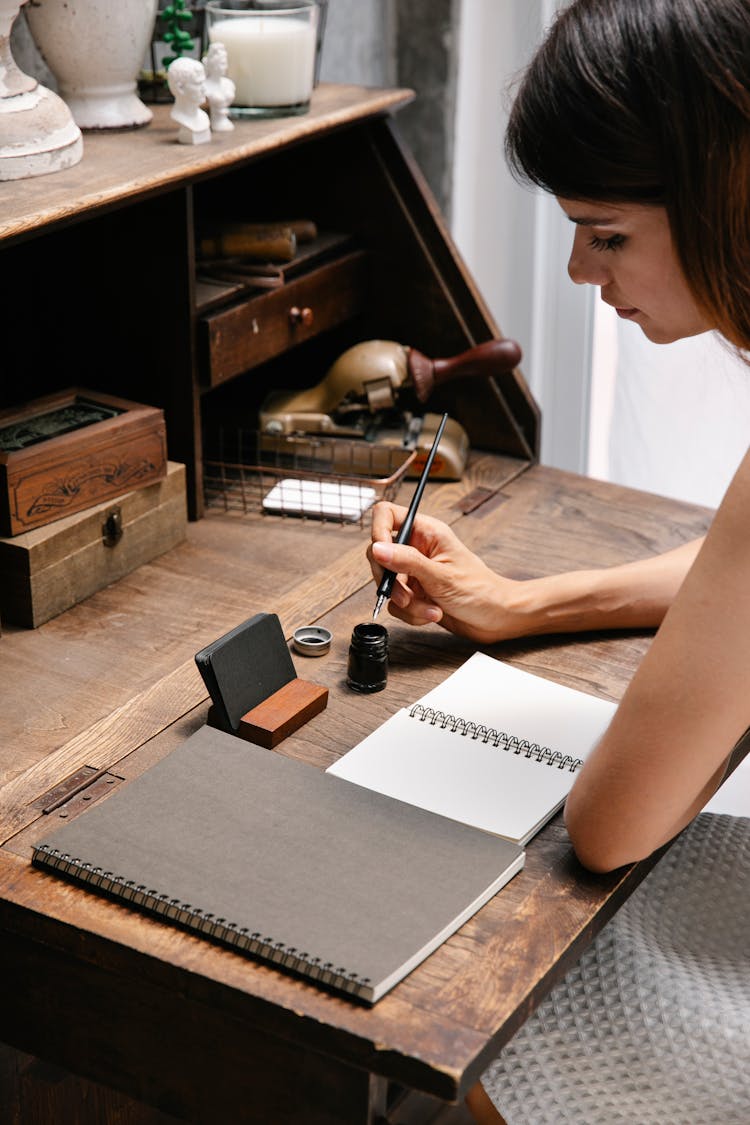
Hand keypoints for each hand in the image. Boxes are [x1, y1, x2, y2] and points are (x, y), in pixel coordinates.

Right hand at [367, 502, 523, 642]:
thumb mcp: (442, 576)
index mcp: (427, 532)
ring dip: (406, 603)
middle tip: (407, 596)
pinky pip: (396, 603)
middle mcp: (417, 548)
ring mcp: (414, 571)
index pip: (387, 515)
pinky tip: (431, 614)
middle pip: (379, 554)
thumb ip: (407, 561)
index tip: (380, 555)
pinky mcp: (414, 592)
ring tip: (430, 609)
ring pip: (387, 584)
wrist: (496, 618)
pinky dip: (412, 614)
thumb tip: (378, 549)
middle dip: (390, 581)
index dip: (378, 532)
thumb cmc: (480, 591)